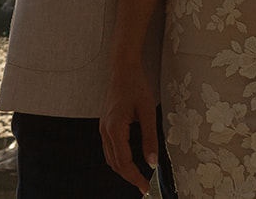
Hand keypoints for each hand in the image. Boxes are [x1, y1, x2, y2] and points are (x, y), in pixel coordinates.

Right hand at [100, 62, 158, 191]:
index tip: (146, 188)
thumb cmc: (136, 86)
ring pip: (110, 158)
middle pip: (115, 164)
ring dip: (123, 170)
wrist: (122, 68)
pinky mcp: (105, 125)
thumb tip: (153, 163)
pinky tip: (130, 160)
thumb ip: (150, 138)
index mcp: (115, 129)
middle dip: (129, 177)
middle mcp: (105, 131)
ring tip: (139, 177)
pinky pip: (109, 149)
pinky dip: (119, 159)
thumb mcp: (148, 111)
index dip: (135, 178)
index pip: (123, 162)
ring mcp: (103, 128)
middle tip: (144, 186)